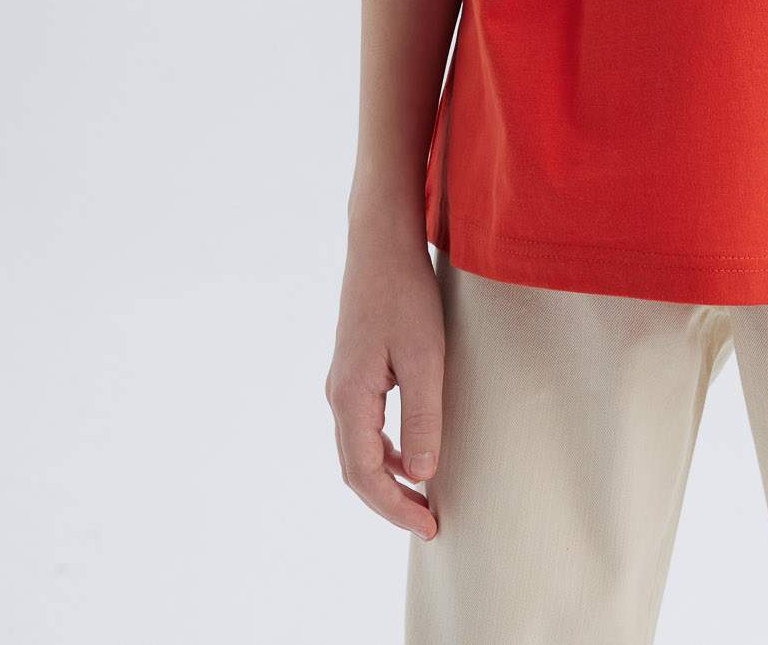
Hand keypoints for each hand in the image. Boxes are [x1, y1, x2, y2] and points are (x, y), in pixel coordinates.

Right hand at [325, 225, 445, 539]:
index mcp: (351, 397)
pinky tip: (413, 453)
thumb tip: (423, 475)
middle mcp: (339, 394)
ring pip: (359, 448)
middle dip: (390, 501)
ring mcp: (344, 381)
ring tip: (424, 498)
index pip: (364, 475)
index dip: (394, 507)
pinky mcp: (356, 368)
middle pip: (356, 468)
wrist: (382, 241)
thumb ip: (423, 417)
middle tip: (428, 523)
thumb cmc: (407, 294)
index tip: (428, 527)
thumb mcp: (425, 357)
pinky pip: (365, 426)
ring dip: (388, 477)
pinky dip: (387, 450)